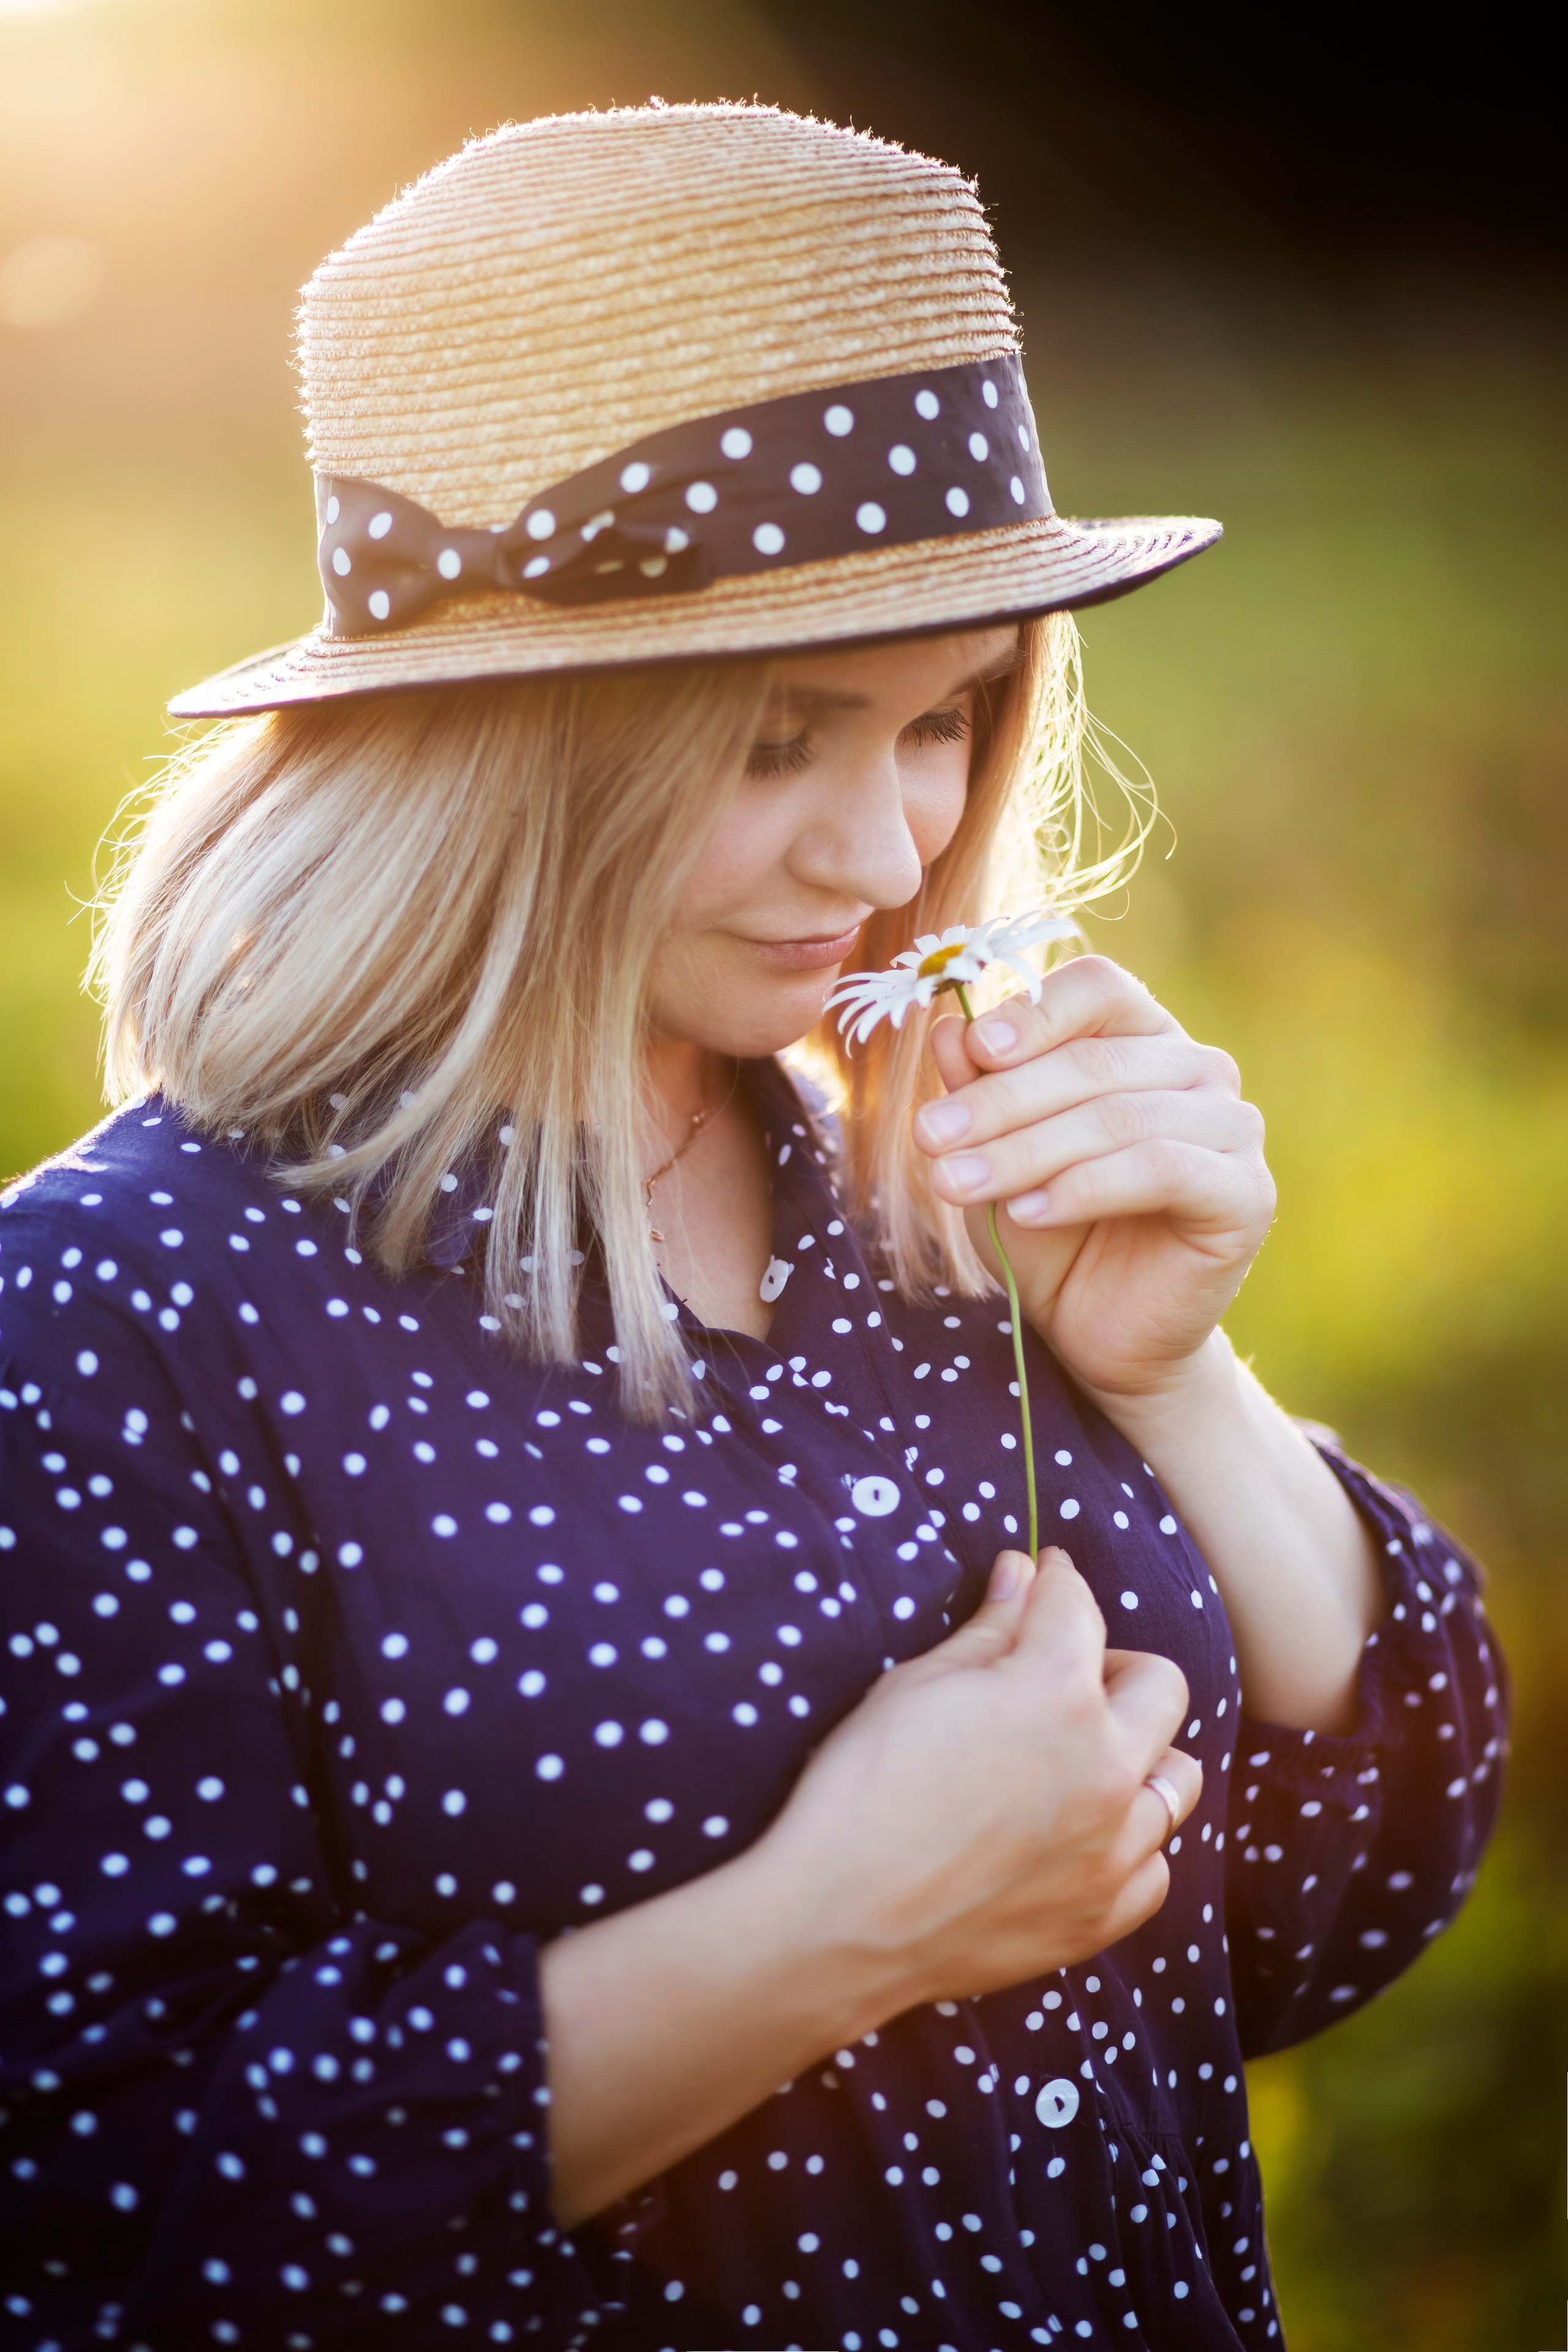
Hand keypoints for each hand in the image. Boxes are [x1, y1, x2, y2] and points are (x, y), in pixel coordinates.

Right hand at [760, 1547, 1199, 2013]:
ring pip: (1177, 1778)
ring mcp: (1114, 1849)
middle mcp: (1108, 1768)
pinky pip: (1155, 1864)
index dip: (1055, 1582)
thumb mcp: (917, 1687)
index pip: (1079, 1607)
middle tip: (1060, 1676)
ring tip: (1080, 1760)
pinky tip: (1078, 1836)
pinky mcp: (1104, 1916)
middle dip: (1113, 1666)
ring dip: (1137, 1754)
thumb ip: (988, 1630)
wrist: (838, 1922)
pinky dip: (1126, 1842)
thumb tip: (1022, 1575)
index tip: (1044, 1580)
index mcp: (1057, 1693)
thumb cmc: (863, 1791)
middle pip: (1161, 1685)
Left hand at [915, 954, 1275, 1400]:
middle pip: (1094, 1061)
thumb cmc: (1050, 1231)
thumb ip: (979, 1089)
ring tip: (956, 1184)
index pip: (1098, 989)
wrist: (1101, 1333)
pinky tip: (1028, 1213)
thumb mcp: (997, 1154)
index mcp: (1144, 1038)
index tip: (973, 1049)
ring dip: (1025, 1151)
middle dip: (999, 1102)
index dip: (1034, 1014)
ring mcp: (1233, 1128)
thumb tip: (949, 1029)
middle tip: (929, 1136)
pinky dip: (1083, 1188)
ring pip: (1117, 1118)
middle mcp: (1199, 1069)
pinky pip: (1159, 1170)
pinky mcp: (1245, 1193)